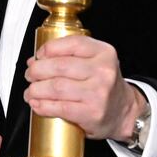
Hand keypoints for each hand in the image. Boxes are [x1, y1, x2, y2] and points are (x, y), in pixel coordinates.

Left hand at [23, 35, 141, 141]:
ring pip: (56, 87)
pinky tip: (37, 104)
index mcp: (104, 53)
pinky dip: (43, 106)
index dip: (49, 48)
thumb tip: (35, 60)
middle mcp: (103, 71)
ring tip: (30, 91)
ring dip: (36, 89)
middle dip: (37, 70)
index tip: (39, 56)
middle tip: (30, 75)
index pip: (71, 43)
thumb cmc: (105, 86)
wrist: (125, 112)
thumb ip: (70, 56)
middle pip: (59, 66)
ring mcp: (98, 93)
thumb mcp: (96, 62)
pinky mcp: (91, 113)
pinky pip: (59, 107)